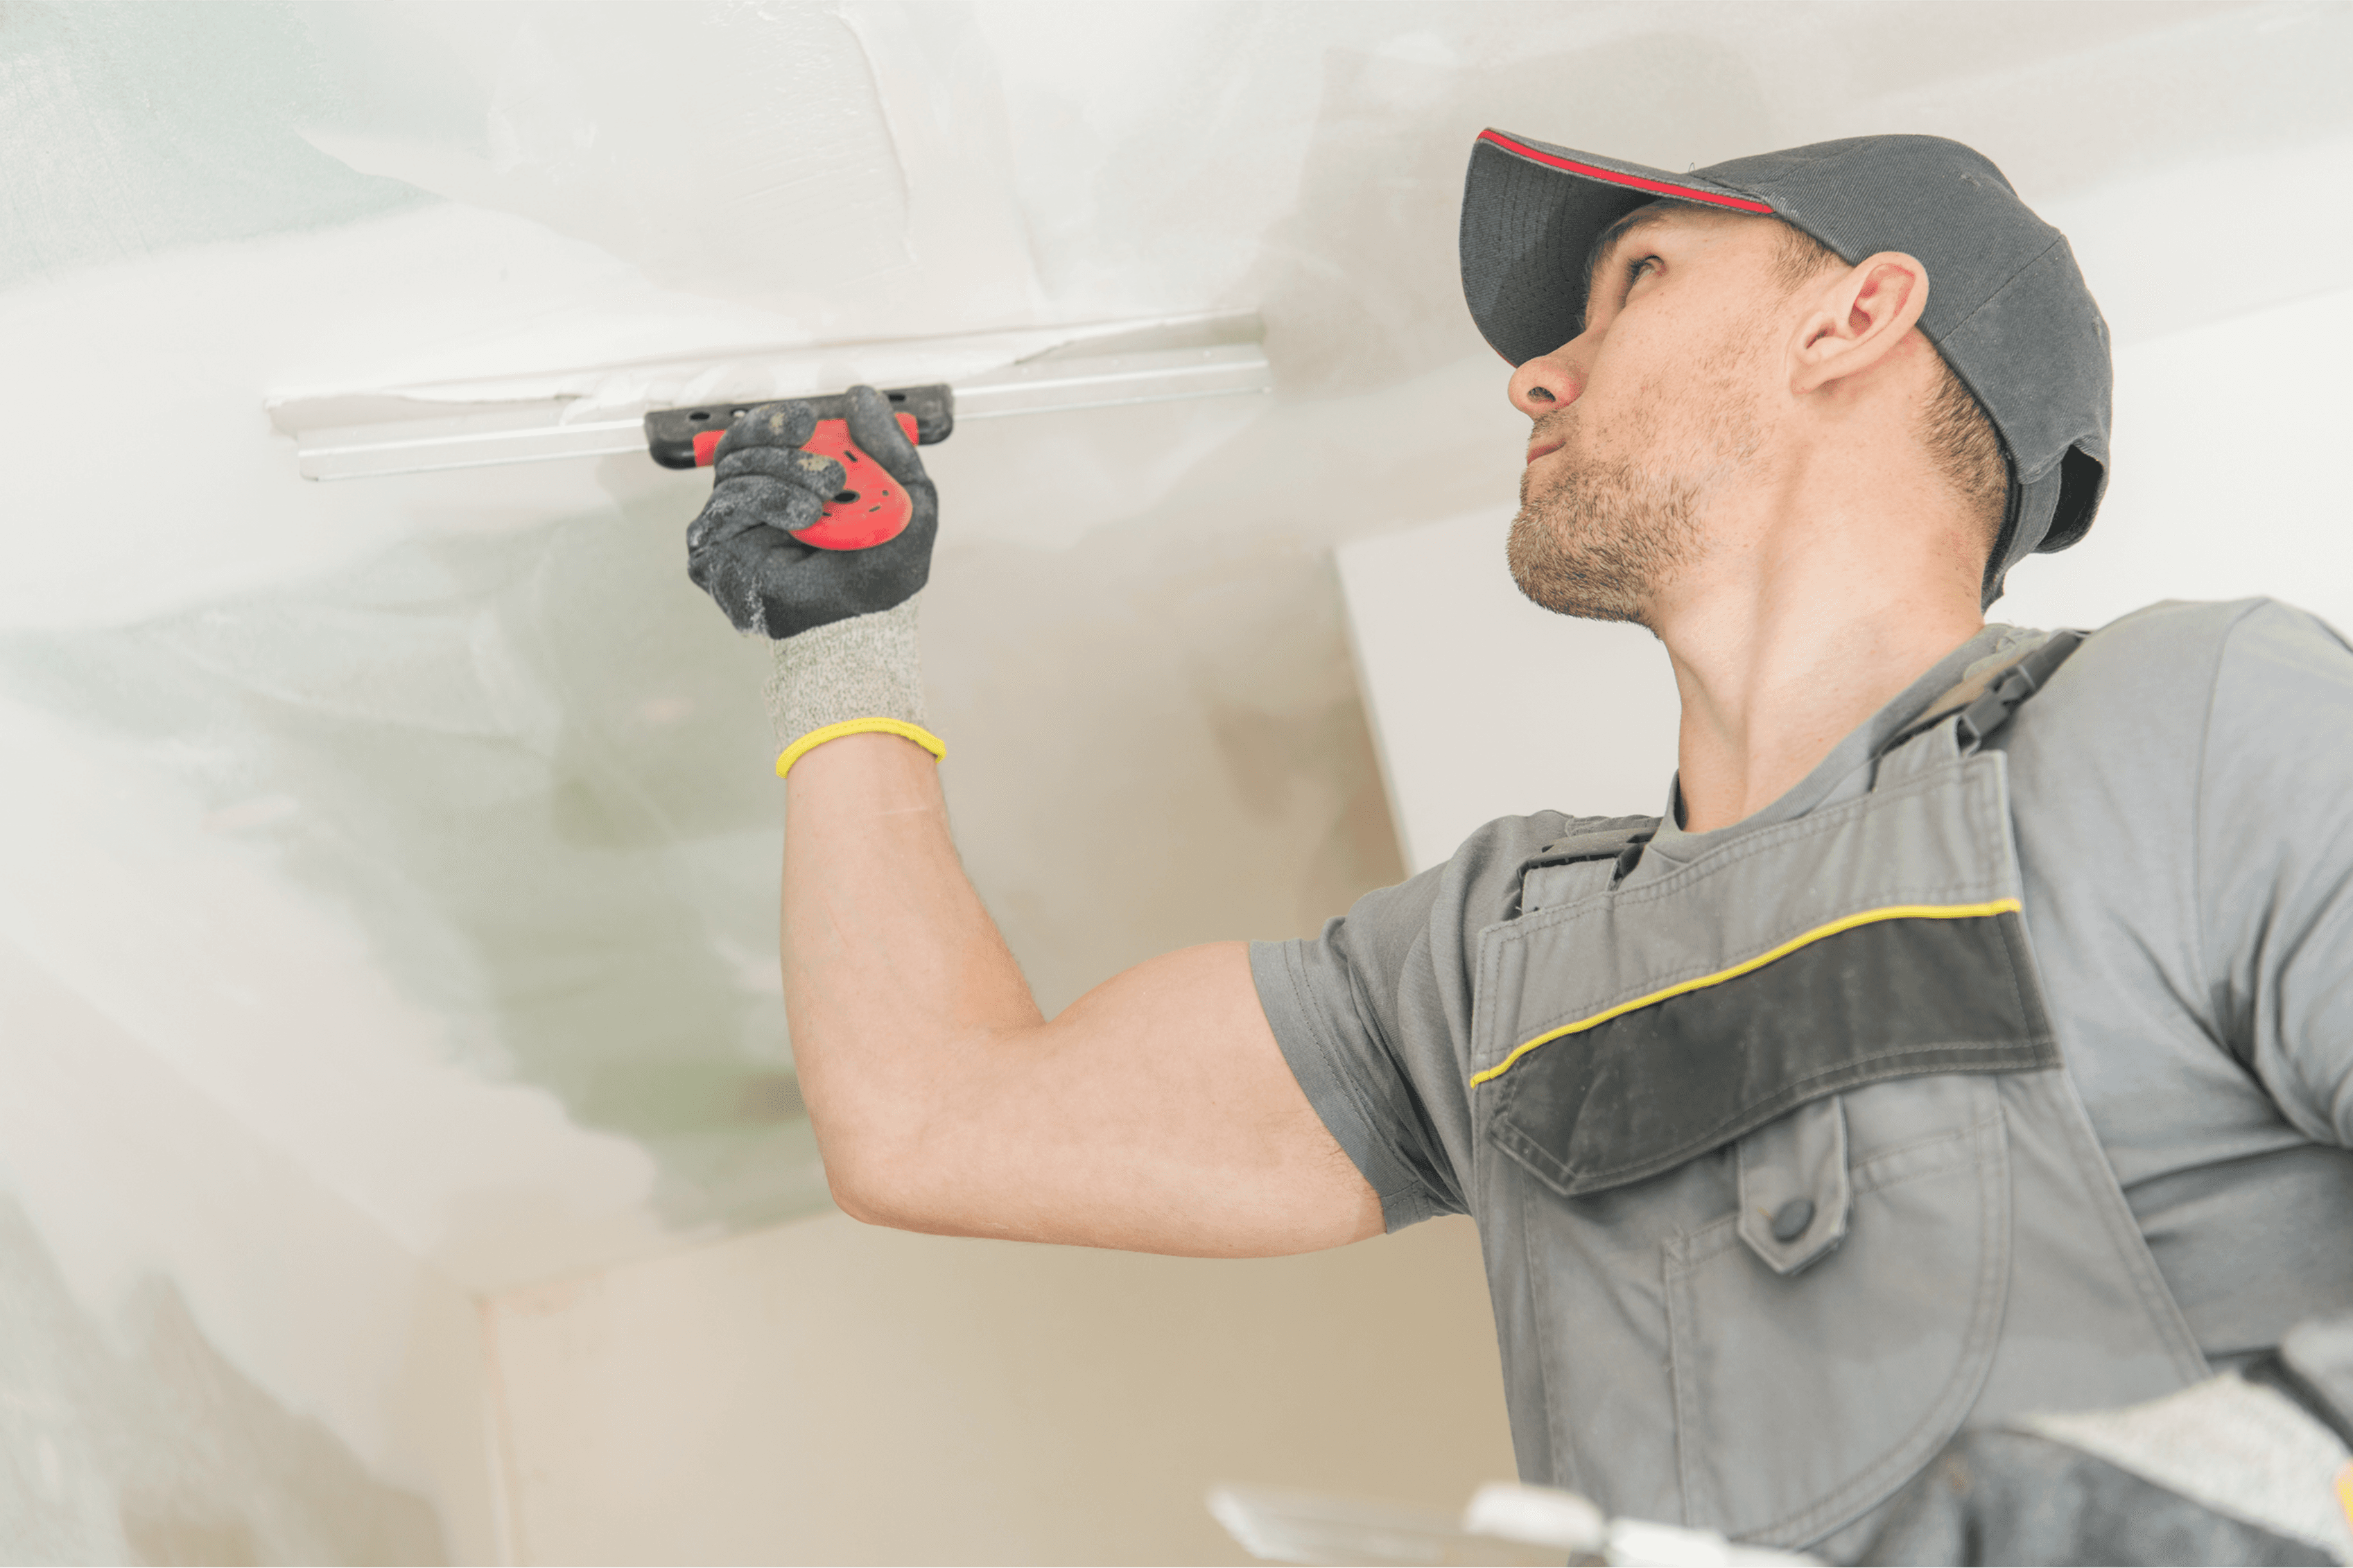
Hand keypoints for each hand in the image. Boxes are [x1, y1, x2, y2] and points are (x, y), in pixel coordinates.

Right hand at [684, 386, 937, 638]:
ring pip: (736, 467)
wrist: (861, 626)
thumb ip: (889, 446)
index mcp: (790, 484)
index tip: (809, 420)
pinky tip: (801, 517)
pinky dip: (767, 500)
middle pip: (742, 444)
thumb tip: (861, 397)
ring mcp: (730, 527)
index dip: (780, 420)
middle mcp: (755, 502)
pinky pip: (727, 502)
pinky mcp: (711, 551)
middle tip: (830, 472)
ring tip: (821, 504)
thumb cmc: (882, 576)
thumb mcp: (907, 499)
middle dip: (786, 448)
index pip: (765, 435)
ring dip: (785, 476)